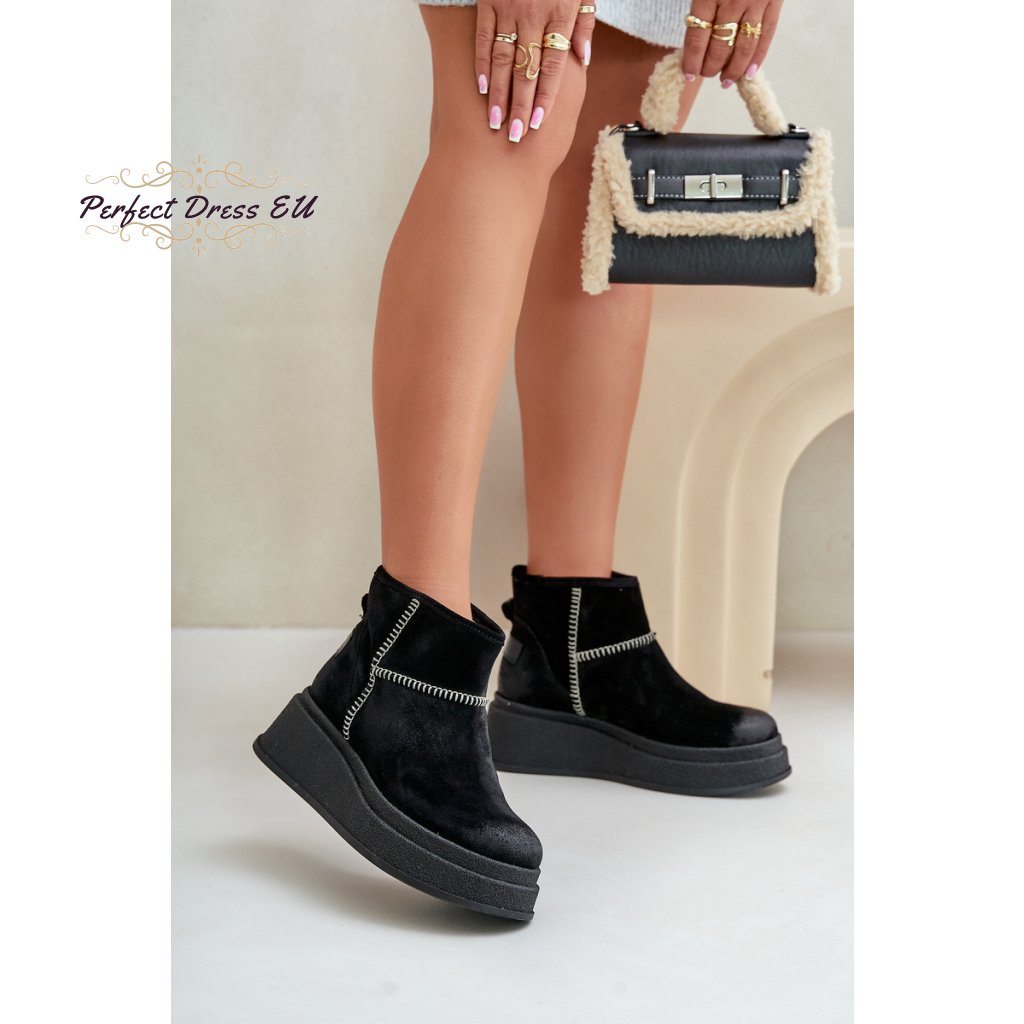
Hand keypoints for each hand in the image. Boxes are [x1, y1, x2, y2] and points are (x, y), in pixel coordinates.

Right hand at [475, 0, 594, 141]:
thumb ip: (584, 23)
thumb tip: (584, 59)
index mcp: (560, 14)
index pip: (553, 65)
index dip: (545, 96)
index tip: (538, 123)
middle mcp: (533, 15)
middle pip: (526, 69)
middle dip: (520, 105)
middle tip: (515, 135)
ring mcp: (508, 8)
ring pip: (502, 59)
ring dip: (499, 93)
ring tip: (496, 121)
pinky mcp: (488, 1)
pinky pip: (483, 37)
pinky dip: (481, 64)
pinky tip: (481, 89)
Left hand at [681, 0, 782, 87]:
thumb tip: (691, 32)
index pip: (698, 36)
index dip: (692, 60)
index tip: (688, 74)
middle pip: (720, 45)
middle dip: (711, 66)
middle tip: (706, 76)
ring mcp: (758, 0)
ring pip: (745, 45)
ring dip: (734, 68)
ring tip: (725, 81)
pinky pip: (767, 34)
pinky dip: (758, 56)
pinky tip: (749, 72)